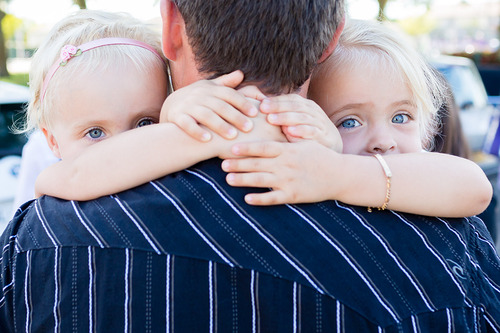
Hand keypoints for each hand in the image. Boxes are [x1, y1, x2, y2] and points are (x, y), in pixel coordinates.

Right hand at [161, 70, 262, 141]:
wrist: (170, 105)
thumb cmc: (198, 98)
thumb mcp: (210, 88)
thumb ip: (226, 83)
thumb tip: (241, 73)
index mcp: (211, 89)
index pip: (229, 94)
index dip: (242, 102)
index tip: (255, 113)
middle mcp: (200, 95)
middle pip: (220, 106)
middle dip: (235, 116)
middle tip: (249, 128)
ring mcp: (188, 106)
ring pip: (205, 115)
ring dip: (220, 125)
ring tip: (232, 136)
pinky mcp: (177, 116)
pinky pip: (187, 124)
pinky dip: (197, 131)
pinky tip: (207, 140)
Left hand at [221, 141, 340, 204]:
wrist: (340, 175)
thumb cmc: (320, 156)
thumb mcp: (305, 142)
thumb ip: (287, 136)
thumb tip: (272, 123)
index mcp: (288, 150)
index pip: (263, 148)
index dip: (246, 148)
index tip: (231, 148)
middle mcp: (286, 165)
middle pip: (257, 164)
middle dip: (238, 164)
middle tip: (221, 163)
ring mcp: (289, 180)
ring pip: (261, 181)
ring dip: (243, 180)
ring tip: (228, 179)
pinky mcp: (293, 195)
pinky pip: (273, 198)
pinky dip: (260, 199)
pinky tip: (247, 199)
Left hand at [260, 94, 342, 151]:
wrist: (332, 147)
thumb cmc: (307, 134)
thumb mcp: (296, 122)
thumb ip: (281, 115)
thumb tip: (258, 106)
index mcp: (306, 106)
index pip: (290, 99)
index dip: (276, 100)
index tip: (260, 104)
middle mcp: (313, 111)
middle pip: (295, 106)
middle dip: (278, 107)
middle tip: (263, 109)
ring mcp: (320, 123)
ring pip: (303, 117)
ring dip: (286, 117)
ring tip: (272, 119)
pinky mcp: (325, 136)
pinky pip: (313, 131)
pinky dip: (301, 131)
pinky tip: (290, 132)